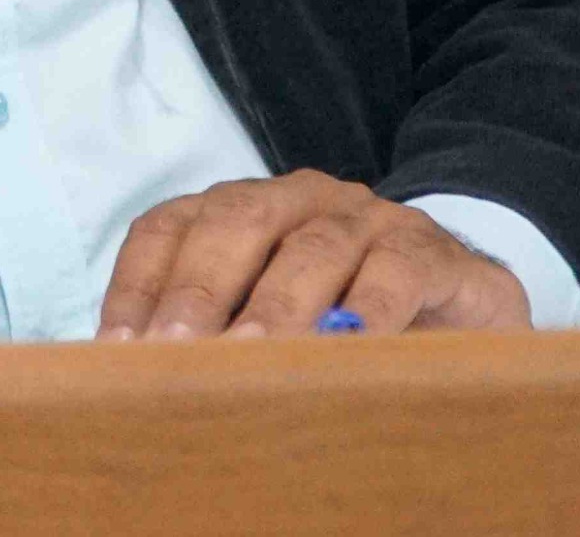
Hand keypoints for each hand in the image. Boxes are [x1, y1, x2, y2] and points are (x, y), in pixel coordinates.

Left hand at [96, 171, 528, 338]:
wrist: (464, 306)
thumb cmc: (339, 318)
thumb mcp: (266, 323)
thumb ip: (210, 334)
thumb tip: (132, 379)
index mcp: (239, 208)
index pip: (167, 229)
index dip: (137, 285)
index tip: (114, 346)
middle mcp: (297, 199)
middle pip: (233, 226)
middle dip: (197, 291)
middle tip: (173, 354)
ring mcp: (367, 218)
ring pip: (312, 250)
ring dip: (277, 308)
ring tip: (248, 359)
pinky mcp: (430, 252)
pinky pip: (395, 275)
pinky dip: (367, 315)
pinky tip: (343, 354)